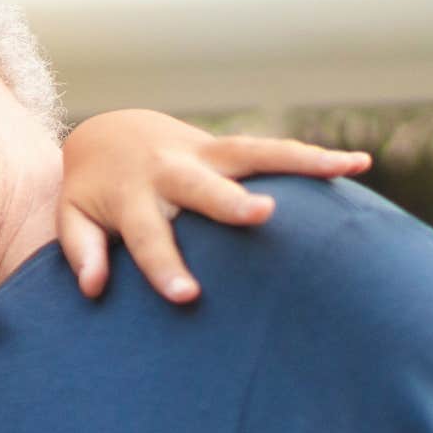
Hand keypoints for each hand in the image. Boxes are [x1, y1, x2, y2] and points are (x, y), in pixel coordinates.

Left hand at [57, 109, 371, 302]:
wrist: (109, 135)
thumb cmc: (93, 192)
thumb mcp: (73, 219)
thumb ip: (82, 252)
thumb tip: (92, 288)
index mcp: (131, 197)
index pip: (148, 238)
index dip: (166, 267)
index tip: (187, 296)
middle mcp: (171, 171)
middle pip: (202, 188)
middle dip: (231, 202)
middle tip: (261, 216)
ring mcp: (204, 154)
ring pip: (252, 154)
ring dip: (297, 161)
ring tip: (345, 169)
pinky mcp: (229, 148)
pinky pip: (274, 150)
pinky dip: (314, 155)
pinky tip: (359, 165)